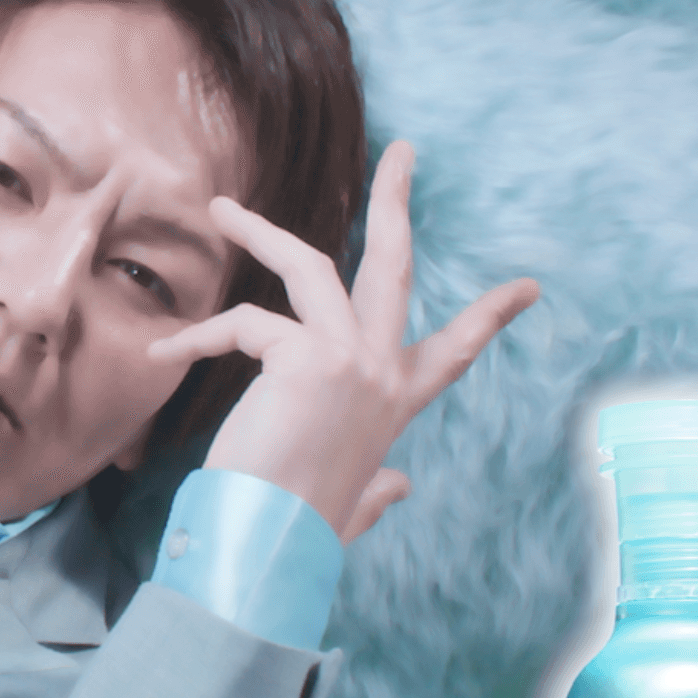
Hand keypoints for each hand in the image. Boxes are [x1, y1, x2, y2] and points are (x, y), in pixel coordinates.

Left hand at [147, 142, 538, 543]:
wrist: (271, 545)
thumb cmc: (298, 527)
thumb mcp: (352, 503)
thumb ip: (379, 489)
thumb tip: (400, 487)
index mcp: (396, 402)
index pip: (456, 350)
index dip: (492, 316)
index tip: (528, 286)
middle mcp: (381, 370)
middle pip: (396, 265)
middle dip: (399, 201)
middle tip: (402, 152)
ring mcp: (350, 357)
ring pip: (312, 263)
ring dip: (263, 231)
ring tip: (221, 208)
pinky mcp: (305, 355)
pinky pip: (244, 322)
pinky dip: (201, 335)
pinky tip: (169, 352)